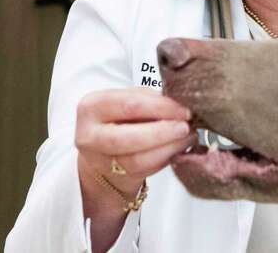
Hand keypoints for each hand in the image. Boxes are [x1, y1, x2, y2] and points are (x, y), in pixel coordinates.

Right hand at [75, 88, 194, 196]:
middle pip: (130, 136)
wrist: (103, 151)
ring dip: (169, 148)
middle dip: (164, 131)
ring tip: (188, 138)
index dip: (161, 107)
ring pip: (138, 159)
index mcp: (92, 107)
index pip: (130, 105)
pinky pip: (145, 171)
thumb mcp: (128, 101)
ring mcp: (99, 161)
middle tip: (186, 127)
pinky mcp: (114, 178)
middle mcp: (89, 135)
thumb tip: (181, 103)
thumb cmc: (120, 119)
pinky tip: (178, 149)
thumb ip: (150, 99)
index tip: (184, 109)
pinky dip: (166, 159)